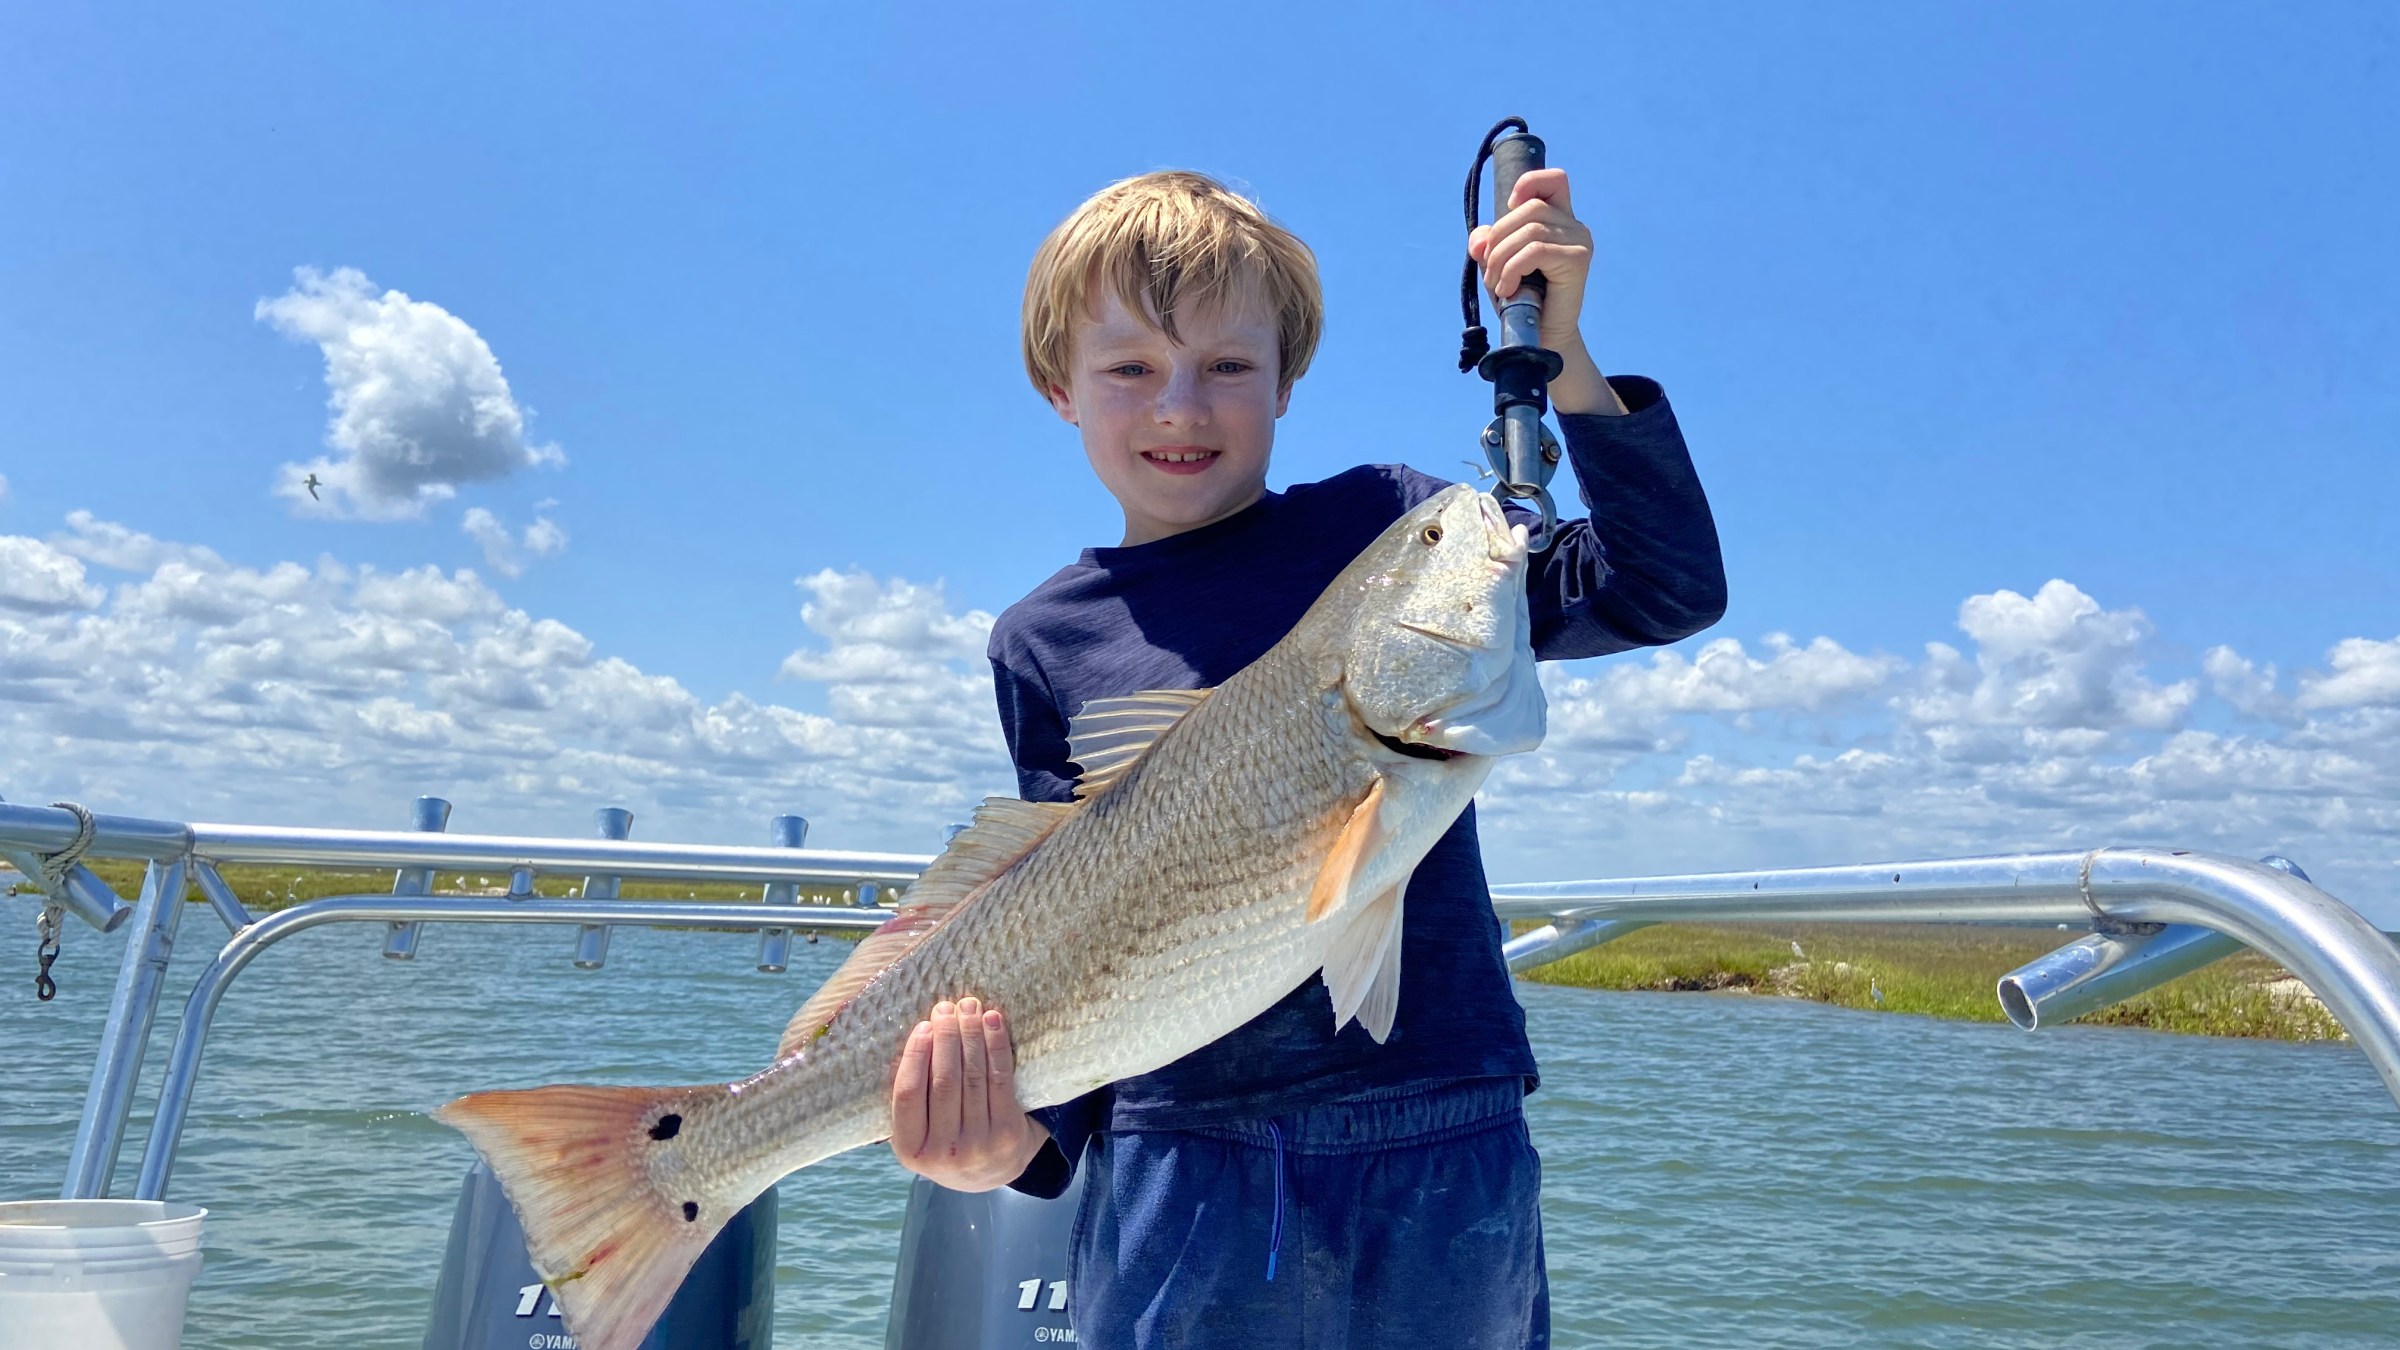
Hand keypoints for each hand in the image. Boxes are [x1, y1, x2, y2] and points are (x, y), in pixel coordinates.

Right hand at [888, 997, 1049, 1191]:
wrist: (993, 1172)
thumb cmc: (948, 1139)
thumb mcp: (919, 1131)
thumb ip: (910, 1099)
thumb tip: (906, 1043)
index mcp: (910, 1151)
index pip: (908, 1094)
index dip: (915, 1056)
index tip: (923, 1026)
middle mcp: (943, 1153)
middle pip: (943, 1082)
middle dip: (946, 1038)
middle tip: (947, 1007)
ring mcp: (978, 1145)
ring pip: (973, 1077)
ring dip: (971, 1035)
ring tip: (969, 1007)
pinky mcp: (1008, 1134)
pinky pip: (1000, 1080)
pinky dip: (996, 1046)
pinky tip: (993, 1023)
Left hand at [1467, 167, 1622, 414]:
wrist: (1540, 339)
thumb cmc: (1521, 301)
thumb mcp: (1498, 265)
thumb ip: (1488, 244)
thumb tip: (1479, 239)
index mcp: (1559, 220)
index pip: (1554, 180)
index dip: (1529, 183)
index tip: (1508, 206)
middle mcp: (1574, 226)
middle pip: (1529, 209)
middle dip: (1498, 239)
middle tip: (1490, 272)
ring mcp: (1579, 242)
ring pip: (1529, 230)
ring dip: (1501, 259)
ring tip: (1497, 284)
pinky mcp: (1578, 260)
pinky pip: (1535, 250)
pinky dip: (1512, 269)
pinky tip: (1507, 290)